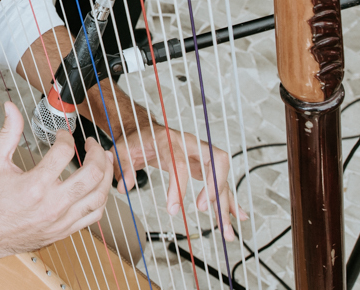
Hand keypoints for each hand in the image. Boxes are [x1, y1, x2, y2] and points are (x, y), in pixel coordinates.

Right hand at [0, 103, 114, 266]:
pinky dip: (101, 198)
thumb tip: (11, 108)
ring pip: (99, 196)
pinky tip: (98, 187)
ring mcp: (61, 219)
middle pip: (92, 174)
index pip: (64, 152)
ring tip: (105, 161)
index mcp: (35, 185)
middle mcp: (52, 204)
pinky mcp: (64, 230)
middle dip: (97, 153)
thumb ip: (7, 132)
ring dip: (107, 175)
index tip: (62, 135)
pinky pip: (94, 215)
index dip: (66, 137)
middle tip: (92, 144)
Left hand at [115, 126, 245, 239]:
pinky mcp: (203, 165)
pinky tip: (237, 215)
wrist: (144, 129)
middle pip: (215, 160)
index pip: (180, 163)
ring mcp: (200, 154)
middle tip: (203, 210)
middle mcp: (190, 144)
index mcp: (168, 140)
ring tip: (227, 230)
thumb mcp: (122, 150)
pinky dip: (229, 200)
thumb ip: (123, 167)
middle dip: (215, 186)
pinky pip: (220, 182)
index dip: (178, 186)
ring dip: (226, 203)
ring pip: (221, 176)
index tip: (173, 209)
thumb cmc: (135, 140)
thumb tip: (124, 187)